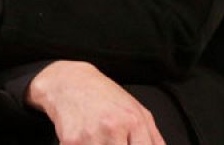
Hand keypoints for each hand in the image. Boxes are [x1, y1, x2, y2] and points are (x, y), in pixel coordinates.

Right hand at [28, 61, 166, 144]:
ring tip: (100, 140)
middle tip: (114, 142)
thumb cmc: (106, 97)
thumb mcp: (137, 110)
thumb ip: (153, 137)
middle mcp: (113, 128)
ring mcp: (91, 136)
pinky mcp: (70, 141)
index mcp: (134, 121)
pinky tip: (87, 140)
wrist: (71, 83)